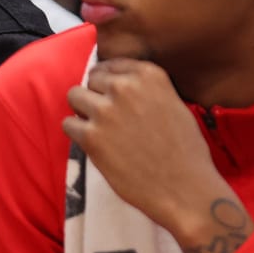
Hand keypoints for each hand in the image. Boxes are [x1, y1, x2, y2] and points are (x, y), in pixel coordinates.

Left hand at [62, 58, 226, 231]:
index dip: (109, 82)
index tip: (112, 96)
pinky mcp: (91, 137)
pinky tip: (94, 145)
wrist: (185, 188)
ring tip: (98, 129)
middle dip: (96, 96)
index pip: (111, 65)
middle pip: (91, 79)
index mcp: (149, 75)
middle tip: (108, 118)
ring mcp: (105, 111)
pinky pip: (67, 124)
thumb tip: (119, 85)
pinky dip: (77, 134)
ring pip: (74, 96)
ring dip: (82, 111)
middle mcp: (125, 87)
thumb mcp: (174, 104)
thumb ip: (146, 90)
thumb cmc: (185, 151)